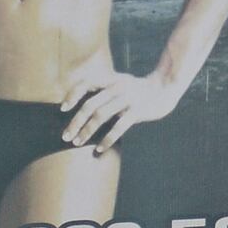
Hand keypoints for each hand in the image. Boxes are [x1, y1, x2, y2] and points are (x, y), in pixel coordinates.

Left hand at [61, 67, 188, 149]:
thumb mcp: (119, 82)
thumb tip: (80, 107)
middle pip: (90, 105)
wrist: (164, 88)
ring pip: (101, 116)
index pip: (85, 84)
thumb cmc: (136, 90)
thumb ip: (102, 90)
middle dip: (75, 122)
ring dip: (87, 131)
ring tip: (77, 143)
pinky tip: (99, 148)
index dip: (72, 95)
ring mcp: (127, 99)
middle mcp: (117, 87)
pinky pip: (119, 127)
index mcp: (110, 79)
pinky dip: (107, 139)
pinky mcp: (137, 111)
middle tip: (65, 136)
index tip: (62, 109)